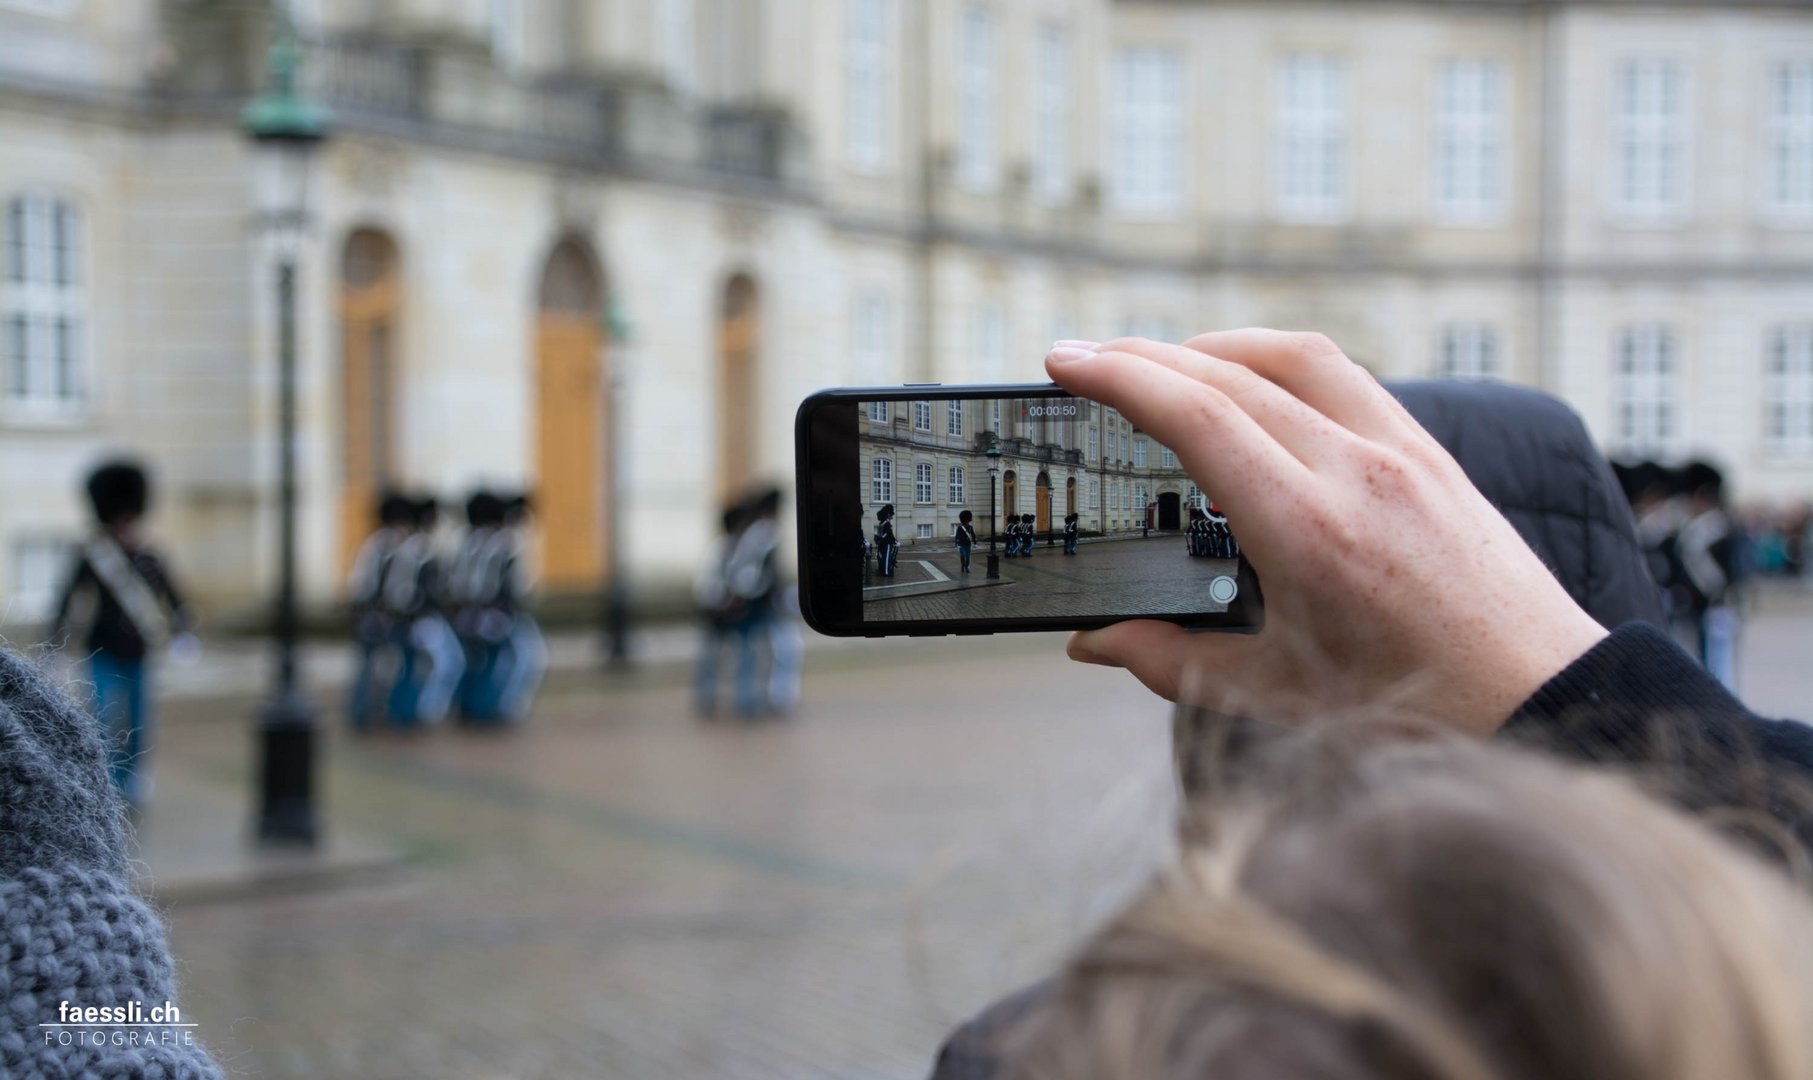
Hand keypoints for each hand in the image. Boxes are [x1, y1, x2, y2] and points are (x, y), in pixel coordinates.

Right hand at [1044, 330, 1608, 735]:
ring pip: (1293, 356)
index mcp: (1308, 530)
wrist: (1540, 697)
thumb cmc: (1413, 707)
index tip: (1065, 360)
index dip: (1119, 377)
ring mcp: (1402, 452)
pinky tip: (1253, 385)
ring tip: (1161, 363)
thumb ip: (1170, 663)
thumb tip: (1092, 644)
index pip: (1196, 416)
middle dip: (1142, 355)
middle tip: (1083, 358)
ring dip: (1215, 345)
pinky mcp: (1431, 452)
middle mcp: (1357, 472)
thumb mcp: (1275, 693)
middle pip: (1230, 374)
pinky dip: (1280, 363)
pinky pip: (1345, 375)